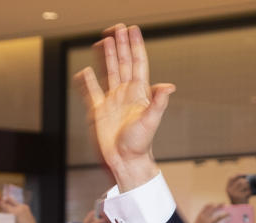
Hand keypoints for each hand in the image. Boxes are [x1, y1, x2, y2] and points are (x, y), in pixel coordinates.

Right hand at [75, 24, 175, 190]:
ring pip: (109, 72)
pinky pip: (92, 92)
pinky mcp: (99, 111)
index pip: (137, 64)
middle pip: (122, 63)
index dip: (136, 47)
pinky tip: (86, 71)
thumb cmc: (140, 145)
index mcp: (139, 94)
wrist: (126, 161)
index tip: (133, 31)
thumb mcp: (151, 121)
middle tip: (118, 28)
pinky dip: (88, 81)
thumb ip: (158, 102)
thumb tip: (169, 86)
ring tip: (105, 40)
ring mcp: (112, 101)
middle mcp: (126, 94)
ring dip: (107, 56)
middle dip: (121, 45)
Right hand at [192, 203, 228, 222]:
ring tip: (229, 214)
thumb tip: (212, 217)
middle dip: (220, 206)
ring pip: (218, 218)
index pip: (206, 207)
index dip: (211, 204)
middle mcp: (204, 218)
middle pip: (213, 209)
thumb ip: (203, 219)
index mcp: (200, 215)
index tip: (215, 203)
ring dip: (224, 215)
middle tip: (225, 204)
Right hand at [226, 175, 251, 204]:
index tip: (243, 175)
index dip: (237, 175)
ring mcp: (235, 194)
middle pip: (240, 181)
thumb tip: (246, 179)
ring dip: (249, 186)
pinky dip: (250, 192)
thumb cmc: (238, 201)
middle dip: (246, 181)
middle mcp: (230, 191)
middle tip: (249, 183)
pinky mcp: (241, 196)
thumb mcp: (235, 193)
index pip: (231, 178)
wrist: (238, 211)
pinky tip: (250, 194)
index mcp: (228, 189)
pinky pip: (248, 190)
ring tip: (249, 189)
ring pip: (244, 184)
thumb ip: (238, 186)